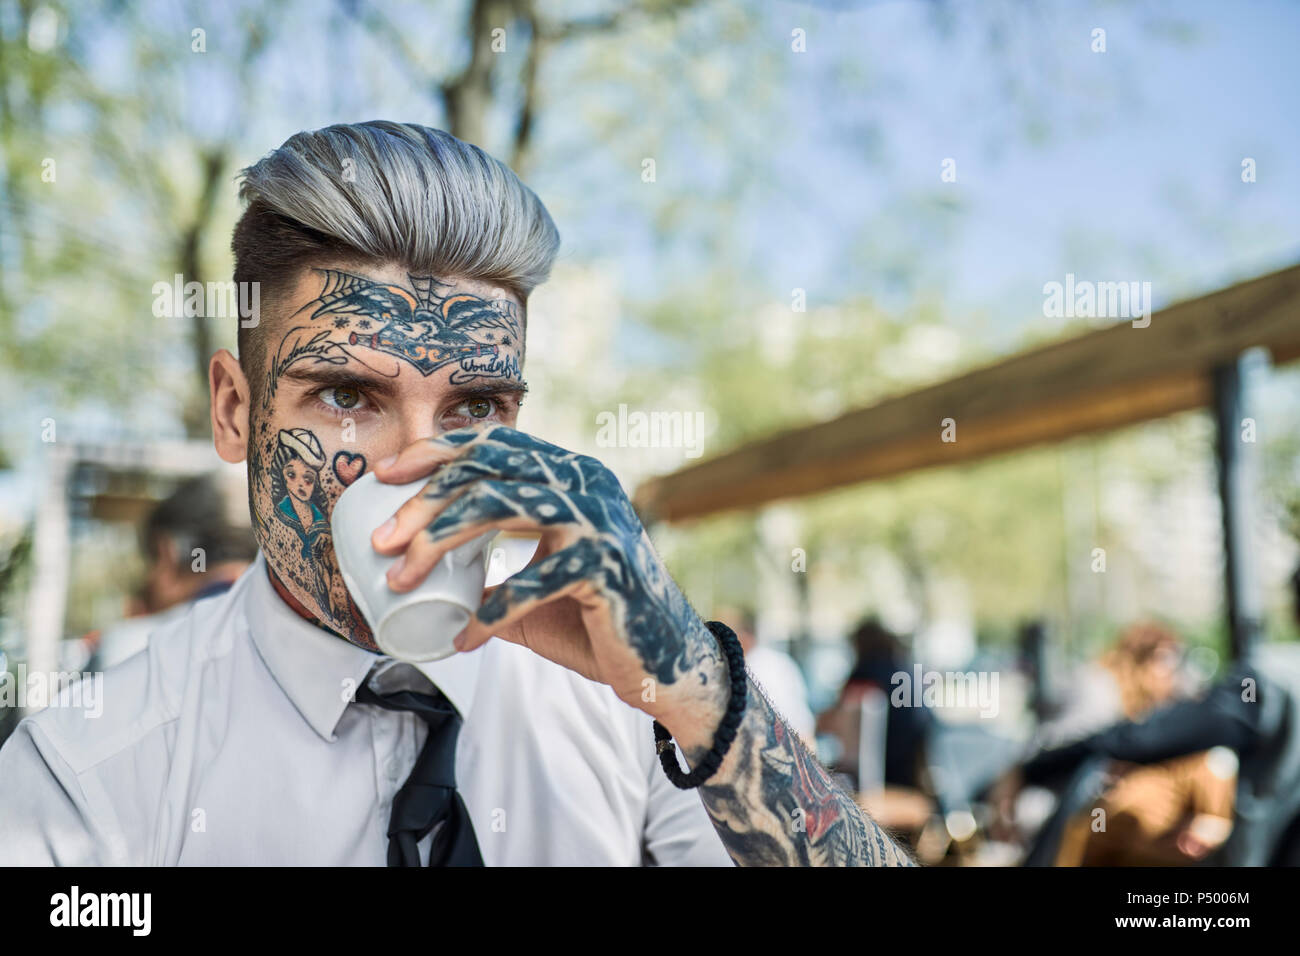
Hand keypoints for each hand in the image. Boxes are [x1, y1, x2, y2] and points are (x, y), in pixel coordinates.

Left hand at [370, 425, 727, 729]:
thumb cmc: (596, 621)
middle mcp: (586, 485)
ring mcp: (598, 521)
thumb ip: (493, 572)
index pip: (495, 444)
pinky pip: (529, 582)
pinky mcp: (605, 566)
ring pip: (498, 507)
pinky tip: (466, 639)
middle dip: (423, 503)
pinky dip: (490, 613)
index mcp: (572, 476)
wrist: (663, 663)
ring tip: (402, 579)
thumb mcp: (538, 585)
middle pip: (486, 472)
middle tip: (380, 542)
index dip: (436, 451)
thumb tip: (431, 578)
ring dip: (439, 542)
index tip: (385, 474)